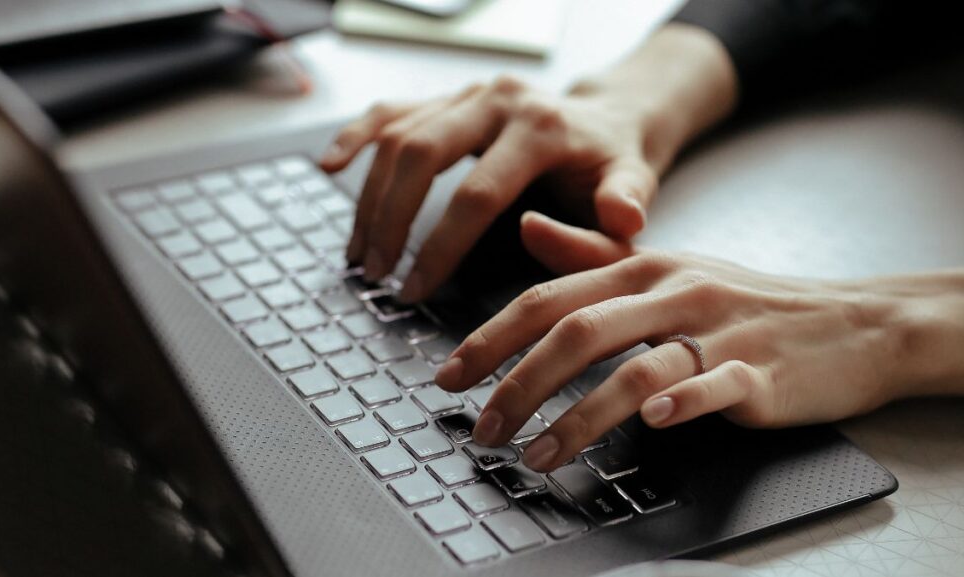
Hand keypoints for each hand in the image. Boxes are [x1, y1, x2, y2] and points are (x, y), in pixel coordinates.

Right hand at [320, 76, 656, 299]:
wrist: (611, 118)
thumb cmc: (615, 166)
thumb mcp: (632, 193)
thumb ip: (608, 219)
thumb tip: (538, 231)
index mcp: (543, 127)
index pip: (476, 192)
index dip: (439, 247)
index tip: (414, 290)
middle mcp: (499, 99)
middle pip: (421, 154)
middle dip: (390, 220)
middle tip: (375, 273)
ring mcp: (469, 94)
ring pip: (399, 136)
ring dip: (370, 197)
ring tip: (360, 251)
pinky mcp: (450, 97)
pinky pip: (392, 111)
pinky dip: (357, 136)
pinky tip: (331, 165)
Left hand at [433, 247, 963, 472]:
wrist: (851, 321)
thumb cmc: (745, 299)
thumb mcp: (666, 268)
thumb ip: (592, 254)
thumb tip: (525, 228)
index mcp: (642, 268)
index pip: (549, 298)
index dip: (491, 337)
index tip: (448, 377)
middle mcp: (672, 292)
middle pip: (578, 332)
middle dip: (518, 382)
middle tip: (482, 428)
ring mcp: (718, 331)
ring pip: (635, 368)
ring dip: (577, 416)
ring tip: (537, 455)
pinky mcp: (761, 371)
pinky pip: (714, 385)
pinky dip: (681, 403)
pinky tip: (651, 425)